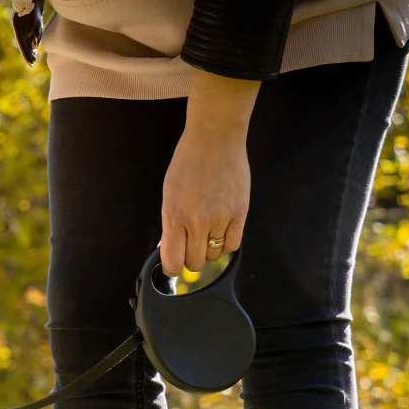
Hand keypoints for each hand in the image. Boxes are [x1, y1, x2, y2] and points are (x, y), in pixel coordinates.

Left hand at [160, 71, 259, 275]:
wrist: (215, 140)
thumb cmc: (187, 163)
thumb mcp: (169, 194)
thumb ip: (170, 223)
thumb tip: (168, 247)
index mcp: (174, 217)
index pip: (172, 261)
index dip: (172, 268)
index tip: (173, 264)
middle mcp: (196, 222)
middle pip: (194, 263)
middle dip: (190, 260)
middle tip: (191, 247)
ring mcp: (220, 219)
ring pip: (214, 256)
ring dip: (208, 252)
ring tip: (207, 236)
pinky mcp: (240, 213)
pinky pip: (233, 245)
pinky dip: (226, 244)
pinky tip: (222, 234)